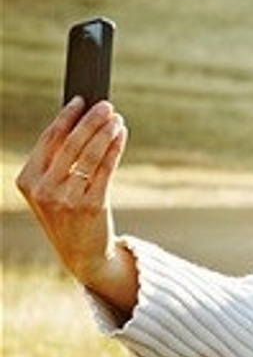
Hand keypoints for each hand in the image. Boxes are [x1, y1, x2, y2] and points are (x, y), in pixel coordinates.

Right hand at [16, 97, 135, 309]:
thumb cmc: (68, 215)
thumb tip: (80, 122)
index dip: (66, 117)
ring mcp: (66, 198)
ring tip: (116, 118)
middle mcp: (44, 188)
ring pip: (89, 154)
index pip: (47, 140)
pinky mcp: (91, 205)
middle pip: (69, 143)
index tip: (80, 100)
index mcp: (27, 180)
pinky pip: (105, 169)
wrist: (82, 255)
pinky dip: (114, 149)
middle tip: (106, 105)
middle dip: (90, 120)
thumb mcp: (50, 190)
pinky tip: (121, 136)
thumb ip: (56, 162)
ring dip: (105, 132)